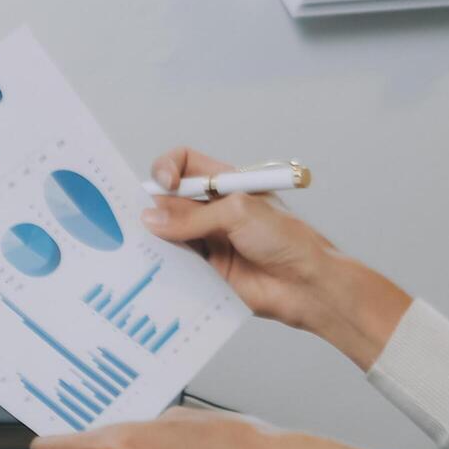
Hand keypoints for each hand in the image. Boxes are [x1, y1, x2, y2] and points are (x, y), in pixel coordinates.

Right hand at [144, 148, 411, 367]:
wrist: (306, 284)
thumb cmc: (287, 239)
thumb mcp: (239, 213)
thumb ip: (193, 215)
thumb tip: (152, 217)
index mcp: (224, 185)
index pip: (185, 164)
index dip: (168, 169)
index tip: (165, 183)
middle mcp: (213, 211)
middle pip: (169, 201)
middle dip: (153, 206)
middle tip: (141, 218)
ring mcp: (209, 241)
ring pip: (168, 235)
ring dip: (156, 239)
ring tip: (146, 245)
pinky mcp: (206, 272)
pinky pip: (176, 266)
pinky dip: (164, 266)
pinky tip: (158, 268)